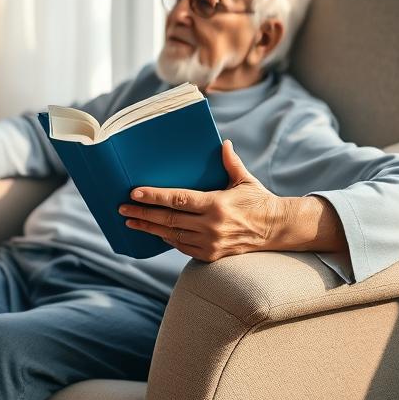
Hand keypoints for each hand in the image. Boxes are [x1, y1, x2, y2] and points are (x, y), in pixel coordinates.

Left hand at [117, 140, 285, 262]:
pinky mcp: (212, 255)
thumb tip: (223, 143)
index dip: (154, 196)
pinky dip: (167, 239)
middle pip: (168, 220)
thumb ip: (231, 162)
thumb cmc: (258, 200)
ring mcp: (211, 243)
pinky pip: (182, 247)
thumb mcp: (245, 179)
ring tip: (130, 222)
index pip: (178, 200)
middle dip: (142, 214)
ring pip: (172, 236)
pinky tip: (155, 232)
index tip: (134, 193)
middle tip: (121, 209)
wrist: (276, 230)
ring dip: (149, 229)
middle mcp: (211, 226)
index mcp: (217, 204)